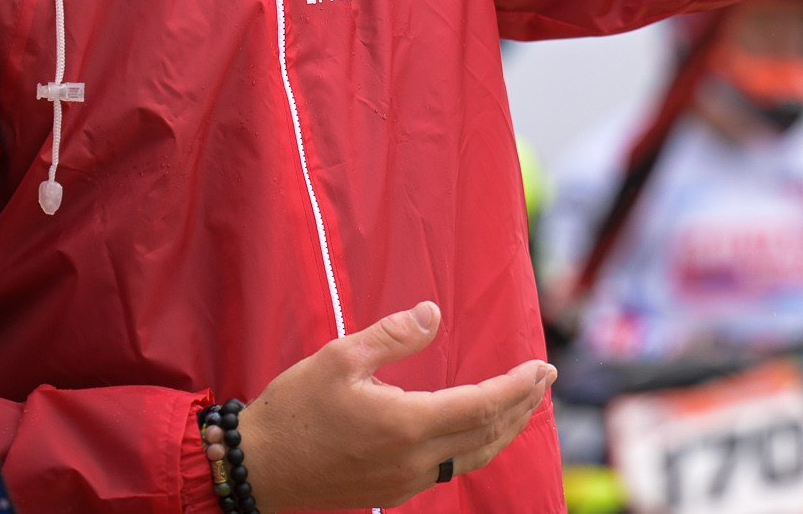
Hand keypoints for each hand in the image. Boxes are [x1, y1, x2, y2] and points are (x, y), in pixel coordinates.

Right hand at [230, 301, 556, 510]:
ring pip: (473, 458)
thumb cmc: (295, 410)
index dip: (517, 387)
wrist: (258, 470)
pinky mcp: (393, 490)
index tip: (542, 367)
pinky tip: (477, 431)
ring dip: (505, 429)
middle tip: (545, 379)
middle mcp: (415, 460)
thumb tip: (433, 313)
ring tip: (524, 405)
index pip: (482, 405)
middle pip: (488, 435)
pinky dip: (478, 447)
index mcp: (407, 425)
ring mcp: (406, 481)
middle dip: (523, 406)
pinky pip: (451, 469)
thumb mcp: (339, 357)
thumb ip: (392, 335)